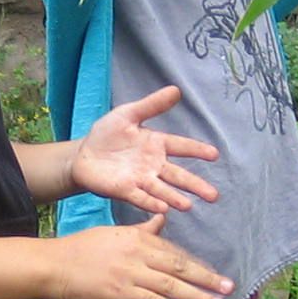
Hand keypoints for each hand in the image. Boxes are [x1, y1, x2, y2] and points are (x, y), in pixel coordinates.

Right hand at [53, 215, 232, 298]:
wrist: (53, 265)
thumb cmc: (81, 249)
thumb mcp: (114, 233)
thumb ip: (141, 229)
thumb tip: (162, 219)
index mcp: (137, 238)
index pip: (175, 252)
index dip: (198, 265)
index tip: (216, 273)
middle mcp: (138, 254)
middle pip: (180, 267)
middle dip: (207, 278)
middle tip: (229, 287)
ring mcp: (131, 275)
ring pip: (172, 287)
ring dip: (197, 297)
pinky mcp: (121, 294)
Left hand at [71, 85, 220, 212]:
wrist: (83, 154)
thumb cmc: (107, 134)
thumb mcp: (128, 114)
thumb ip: (152, 105)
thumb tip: (176, 89)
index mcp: (156, 144)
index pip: (181, 147)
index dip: (197, 150)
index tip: (214, 155)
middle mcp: (153, 165)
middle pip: (178, 175)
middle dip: (195, 185)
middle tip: (214, 195)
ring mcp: (140, 179)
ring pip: (162, 190)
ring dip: (175, 198)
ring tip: (188, 206)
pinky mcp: (125, 190)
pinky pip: (140, 197)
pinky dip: (150, 203)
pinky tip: (162, 208)